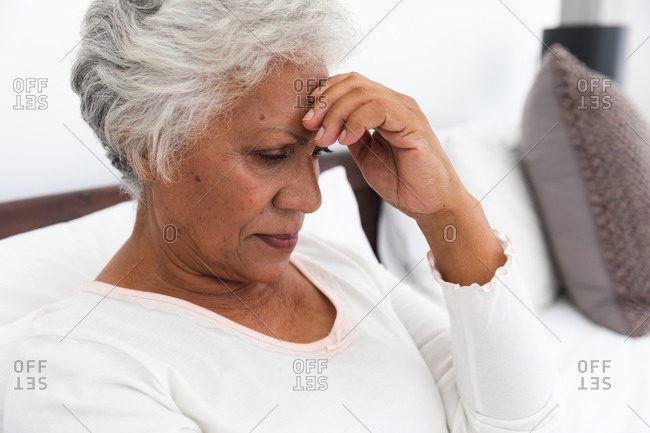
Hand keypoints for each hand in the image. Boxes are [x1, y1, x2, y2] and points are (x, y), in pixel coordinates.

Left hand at [301, 72, 472, 219]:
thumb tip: (326, 125)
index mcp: (385, 108)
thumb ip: (351, 136)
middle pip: (353, 82)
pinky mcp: (413, 125)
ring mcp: (406, 111)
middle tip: (310, 126)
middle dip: (325, 103)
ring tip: (326, 139)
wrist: (431, 205)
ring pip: (363, 93)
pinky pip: (380, 108)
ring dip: (336, 114)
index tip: (308, 119)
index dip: (325, 94)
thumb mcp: (366, 156)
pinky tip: (345, 140)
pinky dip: (356, 121)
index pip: (351, 83)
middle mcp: (397, 103)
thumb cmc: (403, 182)